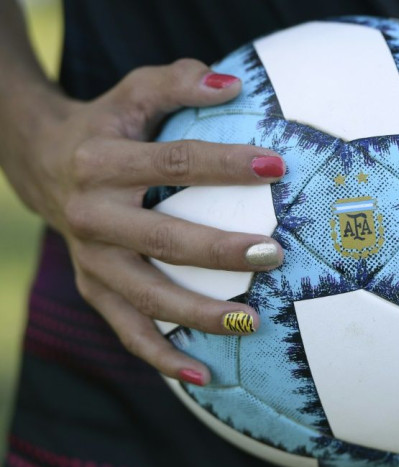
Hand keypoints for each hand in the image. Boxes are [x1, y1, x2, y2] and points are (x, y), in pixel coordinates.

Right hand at [3, 59, 284, 384]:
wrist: (43, 162)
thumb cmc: (108, 125)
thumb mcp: (133, 91)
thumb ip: (178, 81)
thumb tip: (232, 84)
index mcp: (102, 161)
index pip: (175, 162)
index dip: (226, 164)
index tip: (277, 166)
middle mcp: (91, 214)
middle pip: (163, 237)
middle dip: (221, 250)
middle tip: (275, 254)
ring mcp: (90, 259)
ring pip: (147, 296)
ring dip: (200, 313)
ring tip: (253, 321)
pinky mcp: (92, 288)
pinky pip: (127, 330)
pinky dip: (162, 356)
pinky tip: (203, 375)